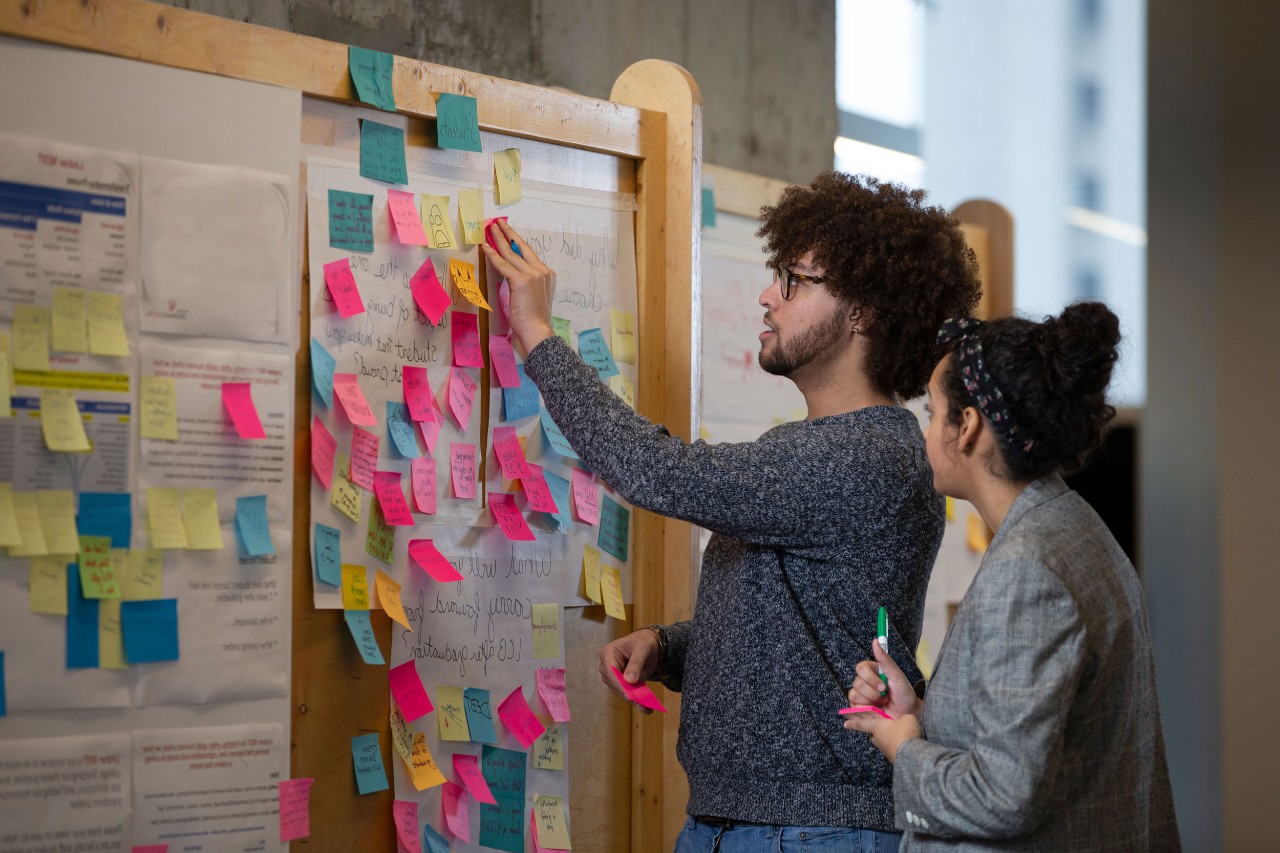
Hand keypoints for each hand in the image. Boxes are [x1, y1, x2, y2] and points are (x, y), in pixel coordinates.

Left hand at [480, 219, 555, 353]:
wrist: (537, 331)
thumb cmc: (534, 320)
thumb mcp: (534, 297)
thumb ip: (528, 285)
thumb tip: (513, 276)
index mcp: (547, 275)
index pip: (529, 254)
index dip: (517, 242)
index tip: (508, 233)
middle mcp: (542, 271)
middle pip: (522, 247)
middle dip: (508, 233)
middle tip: (498, 223)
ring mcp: (532, 275)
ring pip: (511, 253)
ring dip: (498, 239)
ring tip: (490, 228)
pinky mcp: (521, 281)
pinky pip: (503, 264)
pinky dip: (492, 255)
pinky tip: (485, 247)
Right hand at [598, 628, 661, 713]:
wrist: (649, 645)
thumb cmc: (645, 642)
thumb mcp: (643, 649)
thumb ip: (636, 664)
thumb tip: (629, 681)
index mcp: (608, 653)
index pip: (610, 671)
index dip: (619, 684)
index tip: (629, 695)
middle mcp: (606, 665)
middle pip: (614, 683)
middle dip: (627, 694)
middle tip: (642, 703)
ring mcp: (611, 676)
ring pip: (619, 691)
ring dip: (632, 699)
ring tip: (646, 707)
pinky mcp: (619, 683)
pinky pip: (625, 693)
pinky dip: (635, 699)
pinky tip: (646, 706)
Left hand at [844, 712, 921, 763]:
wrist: (911, 756)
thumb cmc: (905, 733)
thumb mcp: (907, 718)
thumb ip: (903, 717)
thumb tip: (904, 721)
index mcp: (877, 726)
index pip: (861, 724)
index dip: (853, 723)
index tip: (845, 724)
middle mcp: (878, 738)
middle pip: (872, 733)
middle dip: (874, 730)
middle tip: (877, 728)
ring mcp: (884, 749)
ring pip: (881, 741)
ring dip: (885, 738)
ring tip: (895, 734)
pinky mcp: (892, 757)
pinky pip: (891, 748)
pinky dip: (895, 745)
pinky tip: (903, 743)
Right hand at [849, 640, 922, 720]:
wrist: (907, 714)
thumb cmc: (904, 694)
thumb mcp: (897, 676)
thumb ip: (885, 659)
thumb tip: (875, 641)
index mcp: (872, 671)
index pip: (860, 668)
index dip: (870, 678)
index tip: (883, 686)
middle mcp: (864, 681)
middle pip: (857, 683)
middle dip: (873, 693)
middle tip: (885, 696)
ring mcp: (860, 695)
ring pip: (854, 695)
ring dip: (871, 701)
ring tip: (882, 703)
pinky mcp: (858, 708)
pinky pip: (854, 707)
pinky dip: (866, 709)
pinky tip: (876, 709)